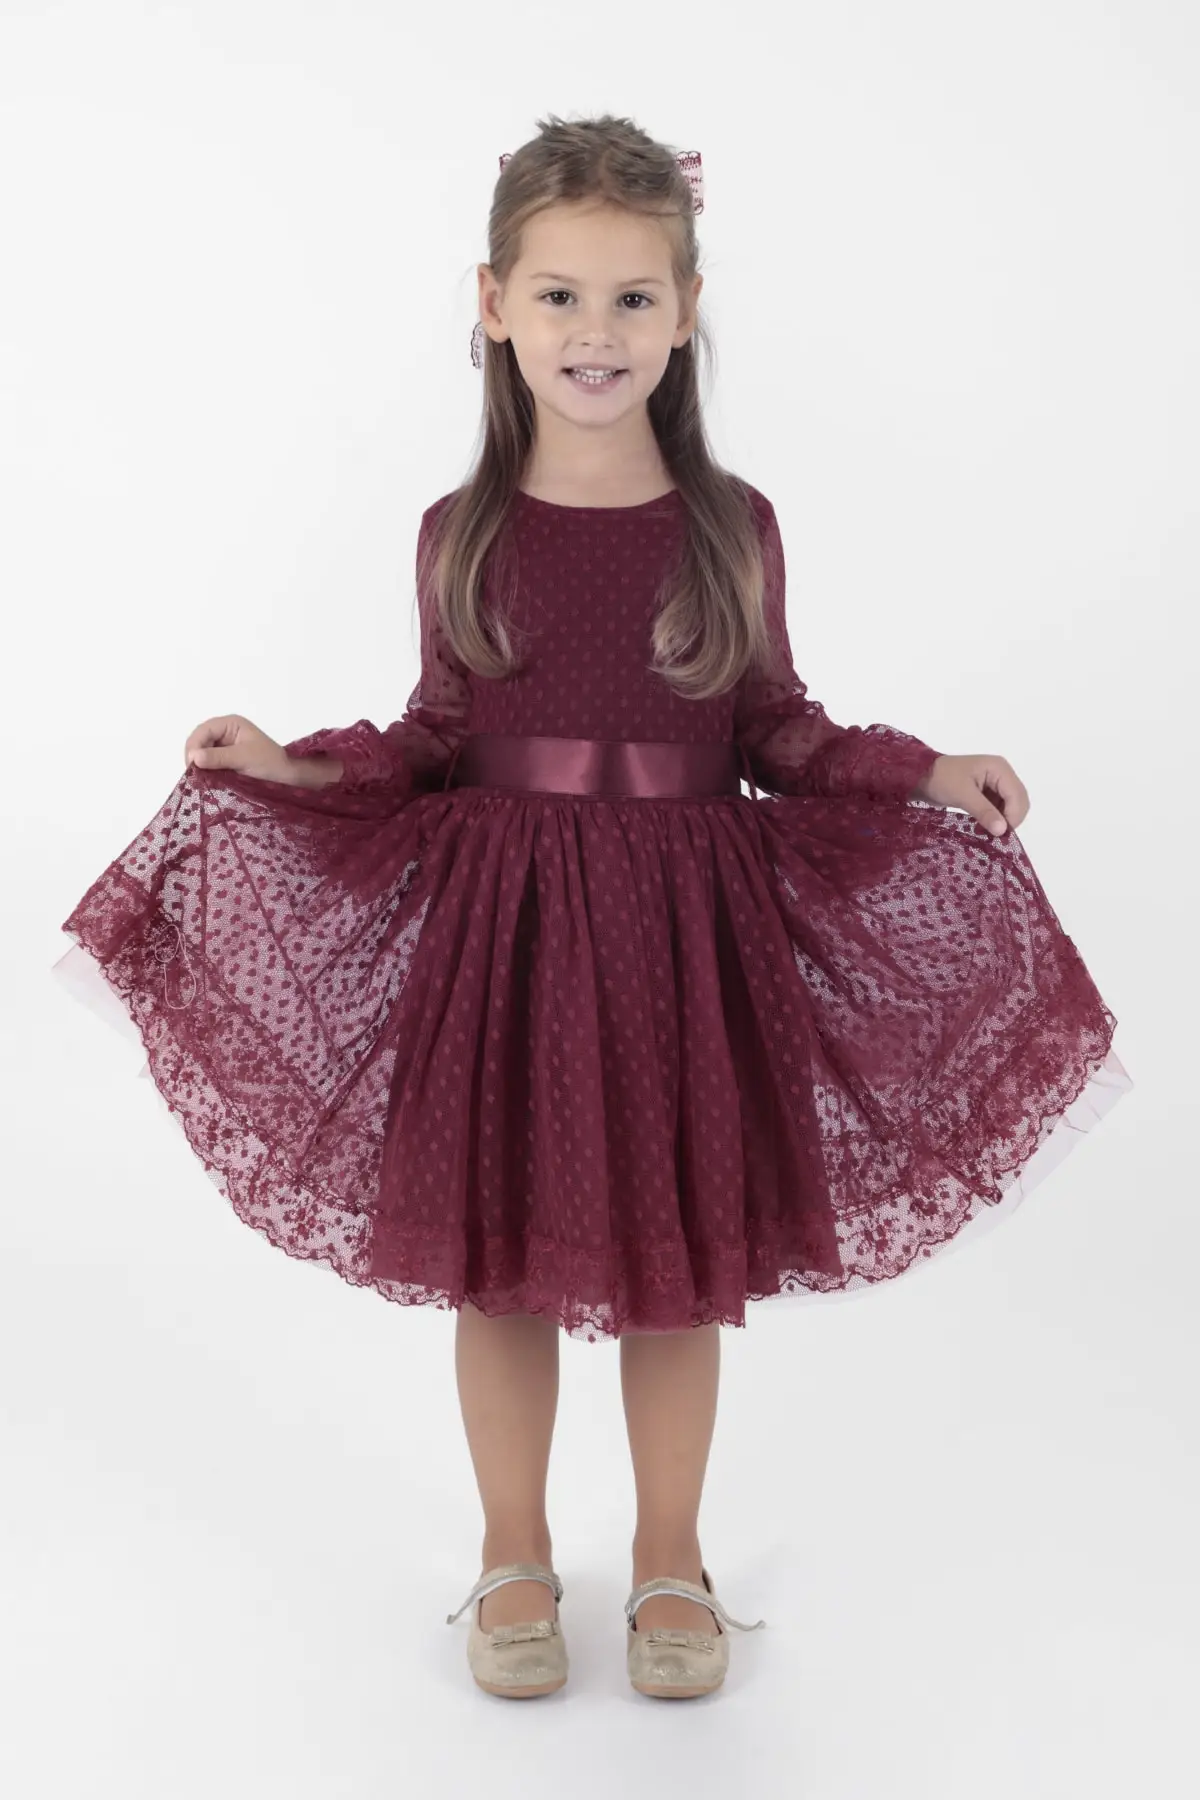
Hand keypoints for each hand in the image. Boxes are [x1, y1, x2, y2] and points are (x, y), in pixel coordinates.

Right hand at [183, 714, 339, 786]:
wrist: (287, 777)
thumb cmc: (270, 763)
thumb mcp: (243, 758)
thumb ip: (219, 757)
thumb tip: (194, 757)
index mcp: (231, 724)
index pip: (204, 730)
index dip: (194, 746)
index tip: (191, 764)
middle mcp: (225, 731)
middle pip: (199, 740)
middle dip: (194, 755)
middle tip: (192, 774)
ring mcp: (224, 745)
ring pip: (202, 752)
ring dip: (198, 764)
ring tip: (197, 778)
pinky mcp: (225, 759)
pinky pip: (209, 762)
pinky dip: (205, 770)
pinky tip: (204, 779)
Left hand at [914, 753, 1028, 835]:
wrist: (920, 776)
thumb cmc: (941, 779)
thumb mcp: (963, 795)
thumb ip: (984, 811)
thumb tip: (1003, 830)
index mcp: (999, 768)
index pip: (1017, 796)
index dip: (1013, 816)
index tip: (1000, 834)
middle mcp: (1002, 774)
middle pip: (1018, 801)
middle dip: (1009, 819)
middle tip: (994, 836)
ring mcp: (996, 783)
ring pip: (1010, 806)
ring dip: (1002, 820)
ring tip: (986, 831)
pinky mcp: (988, 793)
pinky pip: (999, 808)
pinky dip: (994, 819)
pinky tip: (983, 826)